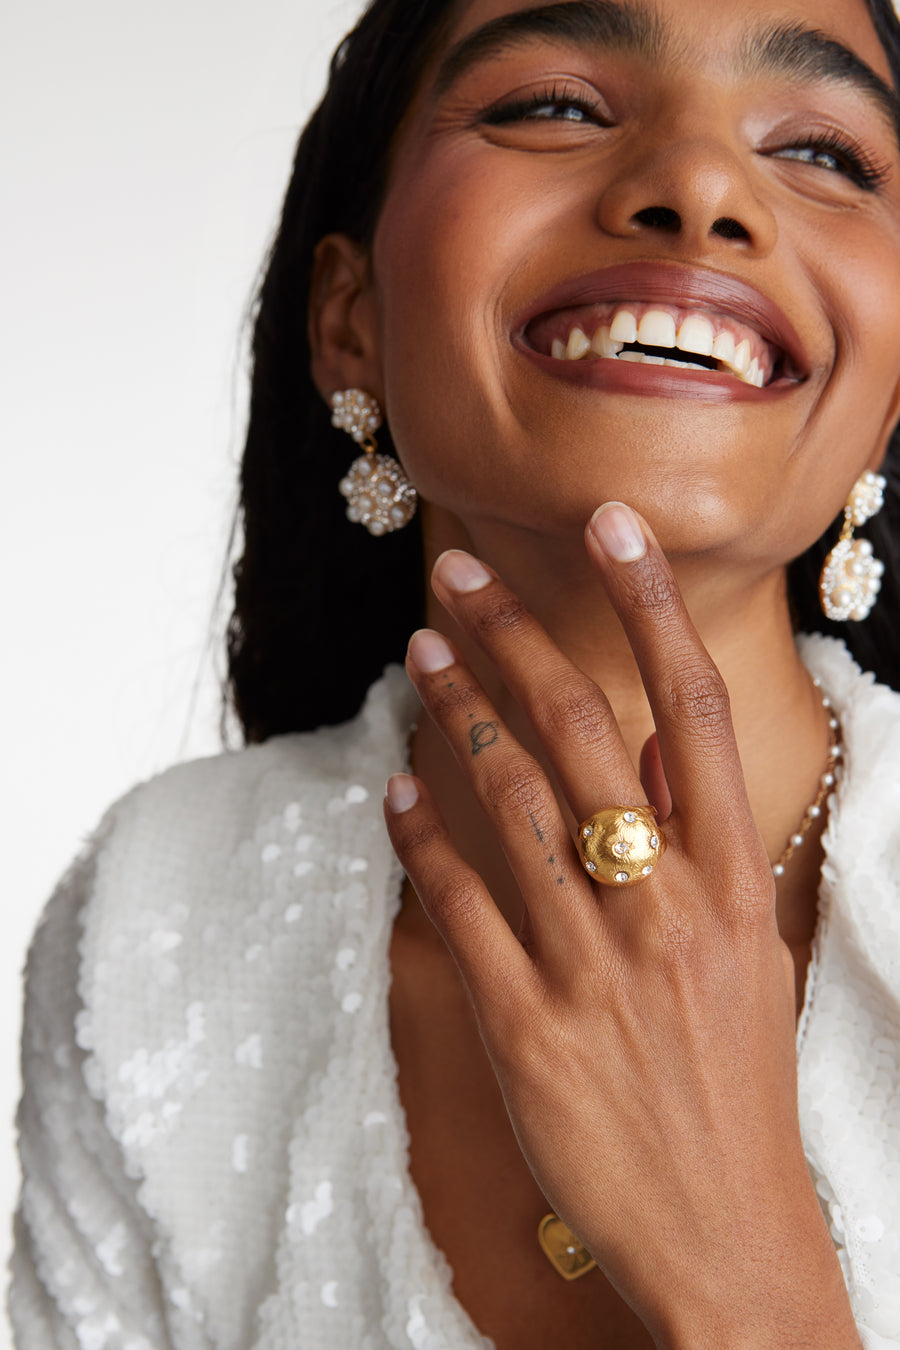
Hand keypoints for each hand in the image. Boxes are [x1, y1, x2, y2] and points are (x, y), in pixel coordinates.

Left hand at [384, 503, 857, 1348]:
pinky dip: (422, 837)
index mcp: (734, 881)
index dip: (649, 607)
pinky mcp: (526, 1023)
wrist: (726, 1231)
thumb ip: (705, 848)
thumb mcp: (749, 951)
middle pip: (583, 731)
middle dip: (517, 638)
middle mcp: (666, 906)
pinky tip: (395, 793)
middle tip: (460, 575)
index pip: (692, 710)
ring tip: (420, 656)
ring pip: (510, 801)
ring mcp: (593, 964)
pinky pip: (459, 904)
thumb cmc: (735, 1080)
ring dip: (456, 715)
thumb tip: (660, 753)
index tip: (610, 527)